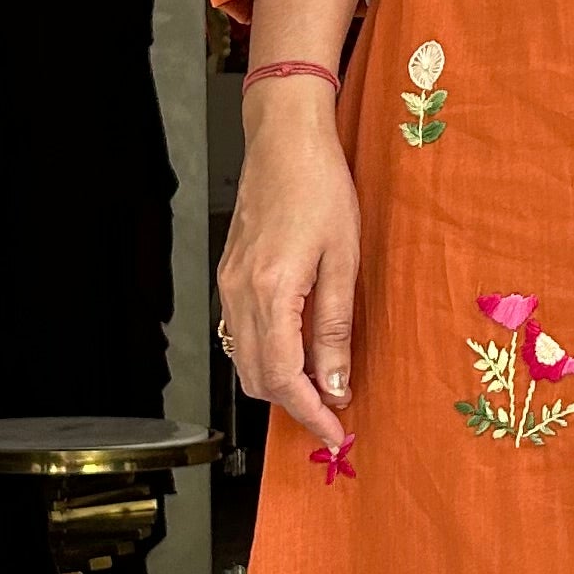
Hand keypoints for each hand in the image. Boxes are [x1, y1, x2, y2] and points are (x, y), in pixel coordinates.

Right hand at [221, 79, 358, 447]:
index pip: (282, 377)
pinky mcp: (230, 276)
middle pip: (255, 377)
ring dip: (279, 383)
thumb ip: (335, 328)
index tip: (335, 433)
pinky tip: (300, 351)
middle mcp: (240, 294)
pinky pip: (241, 334)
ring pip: (243, 360)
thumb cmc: (321, 187)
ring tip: (322, 387)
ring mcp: (229, 286)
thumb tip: (335, 383)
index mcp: (270, 291)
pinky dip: (267, 355)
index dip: (309, 413)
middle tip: (333, 415)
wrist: (284, 141)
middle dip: (293, 405)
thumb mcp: (344, 260)